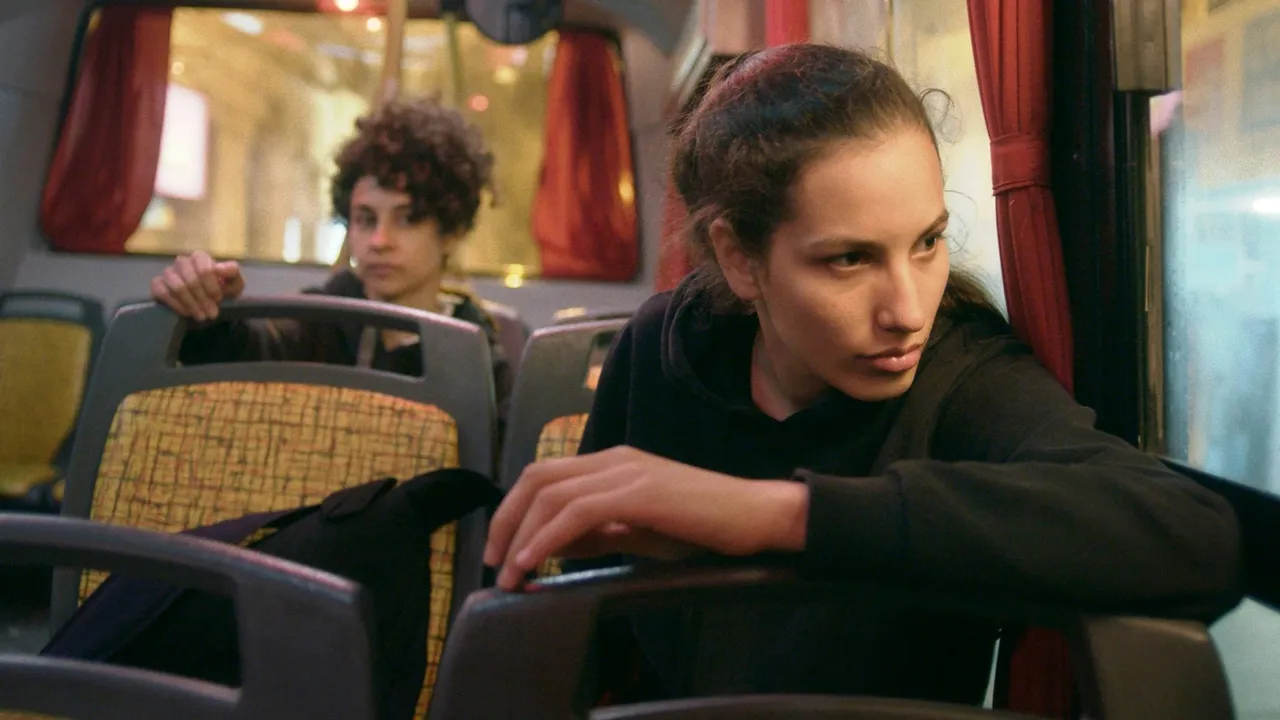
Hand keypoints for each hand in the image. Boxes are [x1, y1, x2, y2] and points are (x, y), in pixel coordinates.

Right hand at [150, 251, 244, 321]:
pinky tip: (186, 313)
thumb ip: (232, 272)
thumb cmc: (222, 290)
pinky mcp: (157, 284)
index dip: (212, 287)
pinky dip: (176, 305)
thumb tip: (219, 268)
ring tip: (201, 316)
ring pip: (177, 286)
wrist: (208, 303)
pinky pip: (162, 292)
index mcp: (200, 258)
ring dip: (191, 304)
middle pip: (190, 280)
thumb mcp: (234, 283)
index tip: (218, 299)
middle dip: (203, 299)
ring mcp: (168, 272)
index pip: (204, 269)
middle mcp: (182, 262)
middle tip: (211, 314)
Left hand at [483, 446, 809, 590]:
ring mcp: (627, 471)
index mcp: (612, 464)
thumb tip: (548, 546)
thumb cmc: (703, 527)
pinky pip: (578, 510)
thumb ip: (595, 534)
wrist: (757, 516)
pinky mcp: (640, 491)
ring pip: (551, 493)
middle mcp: (614, 459)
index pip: (545, 475)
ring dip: (521, 535)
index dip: (514, 511)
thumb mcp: (639, 532)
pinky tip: (534, 562)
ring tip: (509, 573)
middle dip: (506, 520)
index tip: (501, 552)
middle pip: (536, 477)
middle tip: (493, 563)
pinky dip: (548, 536)